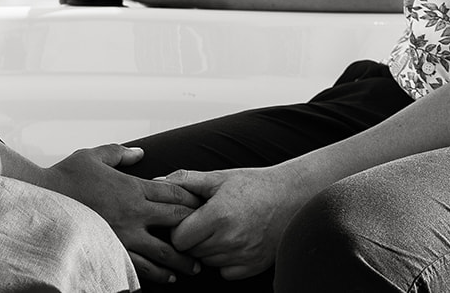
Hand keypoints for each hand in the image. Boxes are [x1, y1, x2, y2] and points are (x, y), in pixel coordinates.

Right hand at [45, 144, 201, 285]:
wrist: (44, 200)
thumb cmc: (66, 177)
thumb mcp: (94, 155)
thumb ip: (119, 153)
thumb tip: (139, 153)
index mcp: (132, 188)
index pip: (173, 193)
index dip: (192, 198)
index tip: (204, 204)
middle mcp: (134, 213)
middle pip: (176, 222)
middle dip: (195, 229)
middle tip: (209, 237)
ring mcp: (124, 235)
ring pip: (162, 251)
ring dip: (179, 260)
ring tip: (191, 268)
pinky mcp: (112, 251)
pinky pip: (138, 266)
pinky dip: (153, 274)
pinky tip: (163, 279)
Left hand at [164, 165, 307, 280]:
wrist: (290, 197)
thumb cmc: (254, 185)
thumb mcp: (218, 178)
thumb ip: (185, 180)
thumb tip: (158, 182)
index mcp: (217, 216)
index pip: (178, 238)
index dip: (178, 228)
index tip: (188, 217)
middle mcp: (229, 240)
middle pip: (191, 251)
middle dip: (192, 237)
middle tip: (205, 221)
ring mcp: (242, 255)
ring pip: (207, 261)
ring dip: (208, 248)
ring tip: (221, 228)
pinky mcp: (253, 266)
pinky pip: (225, 272)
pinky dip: (224, 260)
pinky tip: (232, 241)